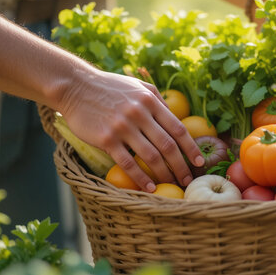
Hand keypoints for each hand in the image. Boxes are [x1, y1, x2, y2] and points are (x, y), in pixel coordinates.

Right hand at [58, 68, 203, 191]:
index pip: (178, 128)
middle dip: (182, 166)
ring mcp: (123, 127)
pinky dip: (141, 177)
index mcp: (150, 101)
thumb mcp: (138, 86)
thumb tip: (176, 117)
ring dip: (164, 174)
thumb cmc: (109, 87)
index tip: (199, 162)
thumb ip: (158, 100)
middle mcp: (139, 114)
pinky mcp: (106, 139)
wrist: (76, 86)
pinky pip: (128, 163)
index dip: (191, 148)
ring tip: (172, 184)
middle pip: (168, 145)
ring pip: (151, 156)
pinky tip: (149, 187)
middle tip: (189, 180)